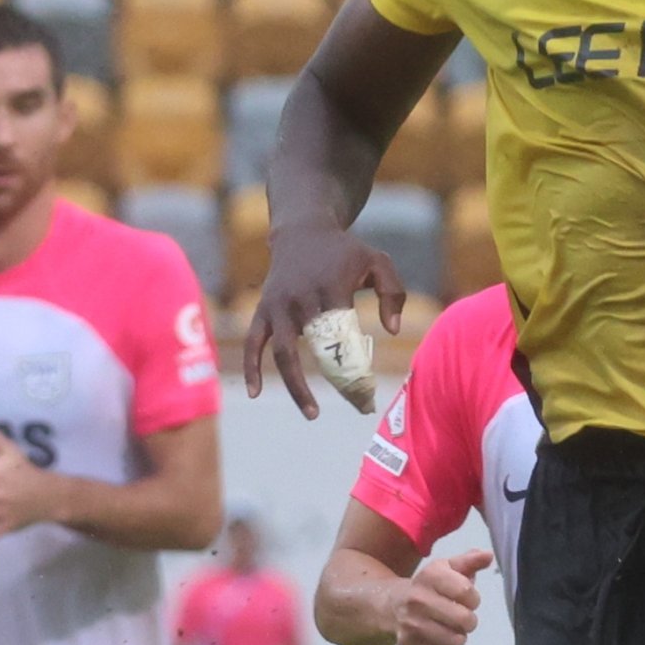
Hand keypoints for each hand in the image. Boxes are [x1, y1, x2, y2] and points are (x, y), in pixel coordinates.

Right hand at [243, 226, 407, 420]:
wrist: (302, 231)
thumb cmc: (345, 252)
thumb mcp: (378, 261)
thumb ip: (393, 293)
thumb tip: (392, 330)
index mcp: (331, 287)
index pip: (344, 334)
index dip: (356, 362)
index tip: (370, 388)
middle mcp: (302, 298)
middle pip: (315, 349)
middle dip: (334, 381)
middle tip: (354, 405)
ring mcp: (278, 306)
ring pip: (282, 353)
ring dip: (296, 386)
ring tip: (313, 414)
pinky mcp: (262, 310)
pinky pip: (253, 343)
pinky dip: (251, 368)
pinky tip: (254, 394)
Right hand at [395, 546, 490, 644]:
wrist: (391, 604)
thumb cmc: (427, 587)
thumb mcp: (447, 568)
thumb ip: (470, 561)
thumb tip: (488, 555)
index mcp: (430, 575)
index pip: (467, 592)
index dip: (473, 599)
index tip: (468, 599)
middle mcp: (417, 599)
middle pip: (464, 619)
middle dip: (469, 620)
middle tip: (461, 616)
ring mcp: (411, 623)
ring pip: (456, 640)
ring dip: (458, 636)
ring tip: (450, 627)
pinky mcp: (408, 644)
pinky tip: (438, 638)